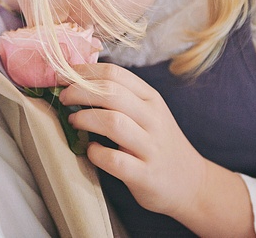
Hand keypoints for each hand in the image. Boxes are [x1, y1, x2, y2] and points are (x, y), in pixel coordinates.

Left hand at [59, 62, 205, 221]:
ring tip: (73, 121)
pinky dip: (96, 153)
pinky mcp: (145, 175)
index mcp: (151, 99)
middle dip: (79, 91)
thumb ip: (122, 96)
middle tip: (63, 97)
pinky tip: (91, 150)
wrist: (192, 183)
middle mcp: (153, 119)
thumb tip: (78, 80)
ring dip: (85, 119)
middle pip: (111, 93)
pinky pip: (115, 160)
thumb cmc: (158, 143)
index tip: (63, 75)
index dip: (84, 72)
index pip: (115, 73)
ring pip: (113, 122)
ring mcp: (151, 147)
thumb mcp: (148, 113)